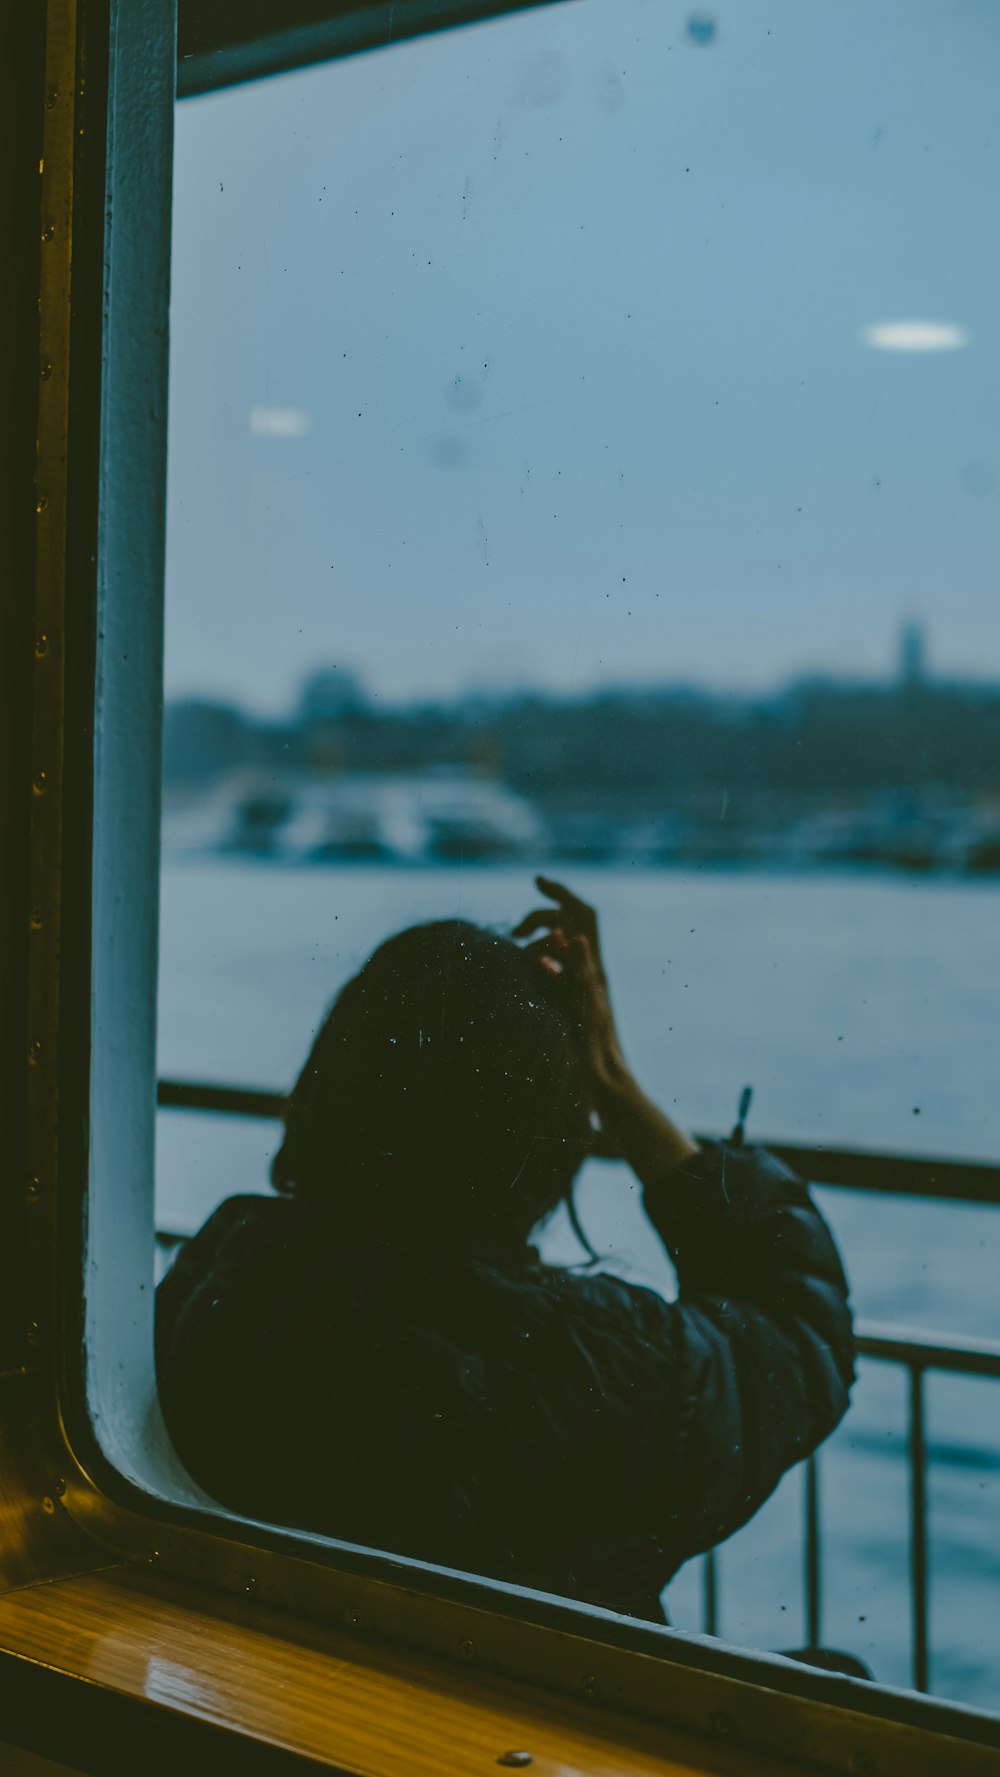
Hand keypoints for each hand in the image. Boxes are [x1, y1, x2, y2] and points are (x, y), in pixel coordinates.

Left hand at [514, 876, 698, 1183]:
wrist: (603, 1075)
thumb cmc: (577, 1040)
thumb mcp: (560, 999)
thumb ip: (553, 972)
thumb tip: (535, 952)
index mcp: (588, 963)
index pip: (578, 916)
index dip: (560, 893)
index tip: (537, 878)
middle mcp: (594, 969)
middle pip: (585, 920)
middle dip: (555, 902)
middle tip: (526, 902)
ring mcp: (594, 988)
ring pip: (586, 949)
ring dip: (565, 930)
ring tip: (541, 922)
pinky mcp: (590, 1010)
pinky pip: (585, 980)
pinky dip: (572, 962)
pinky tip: (556, 951)